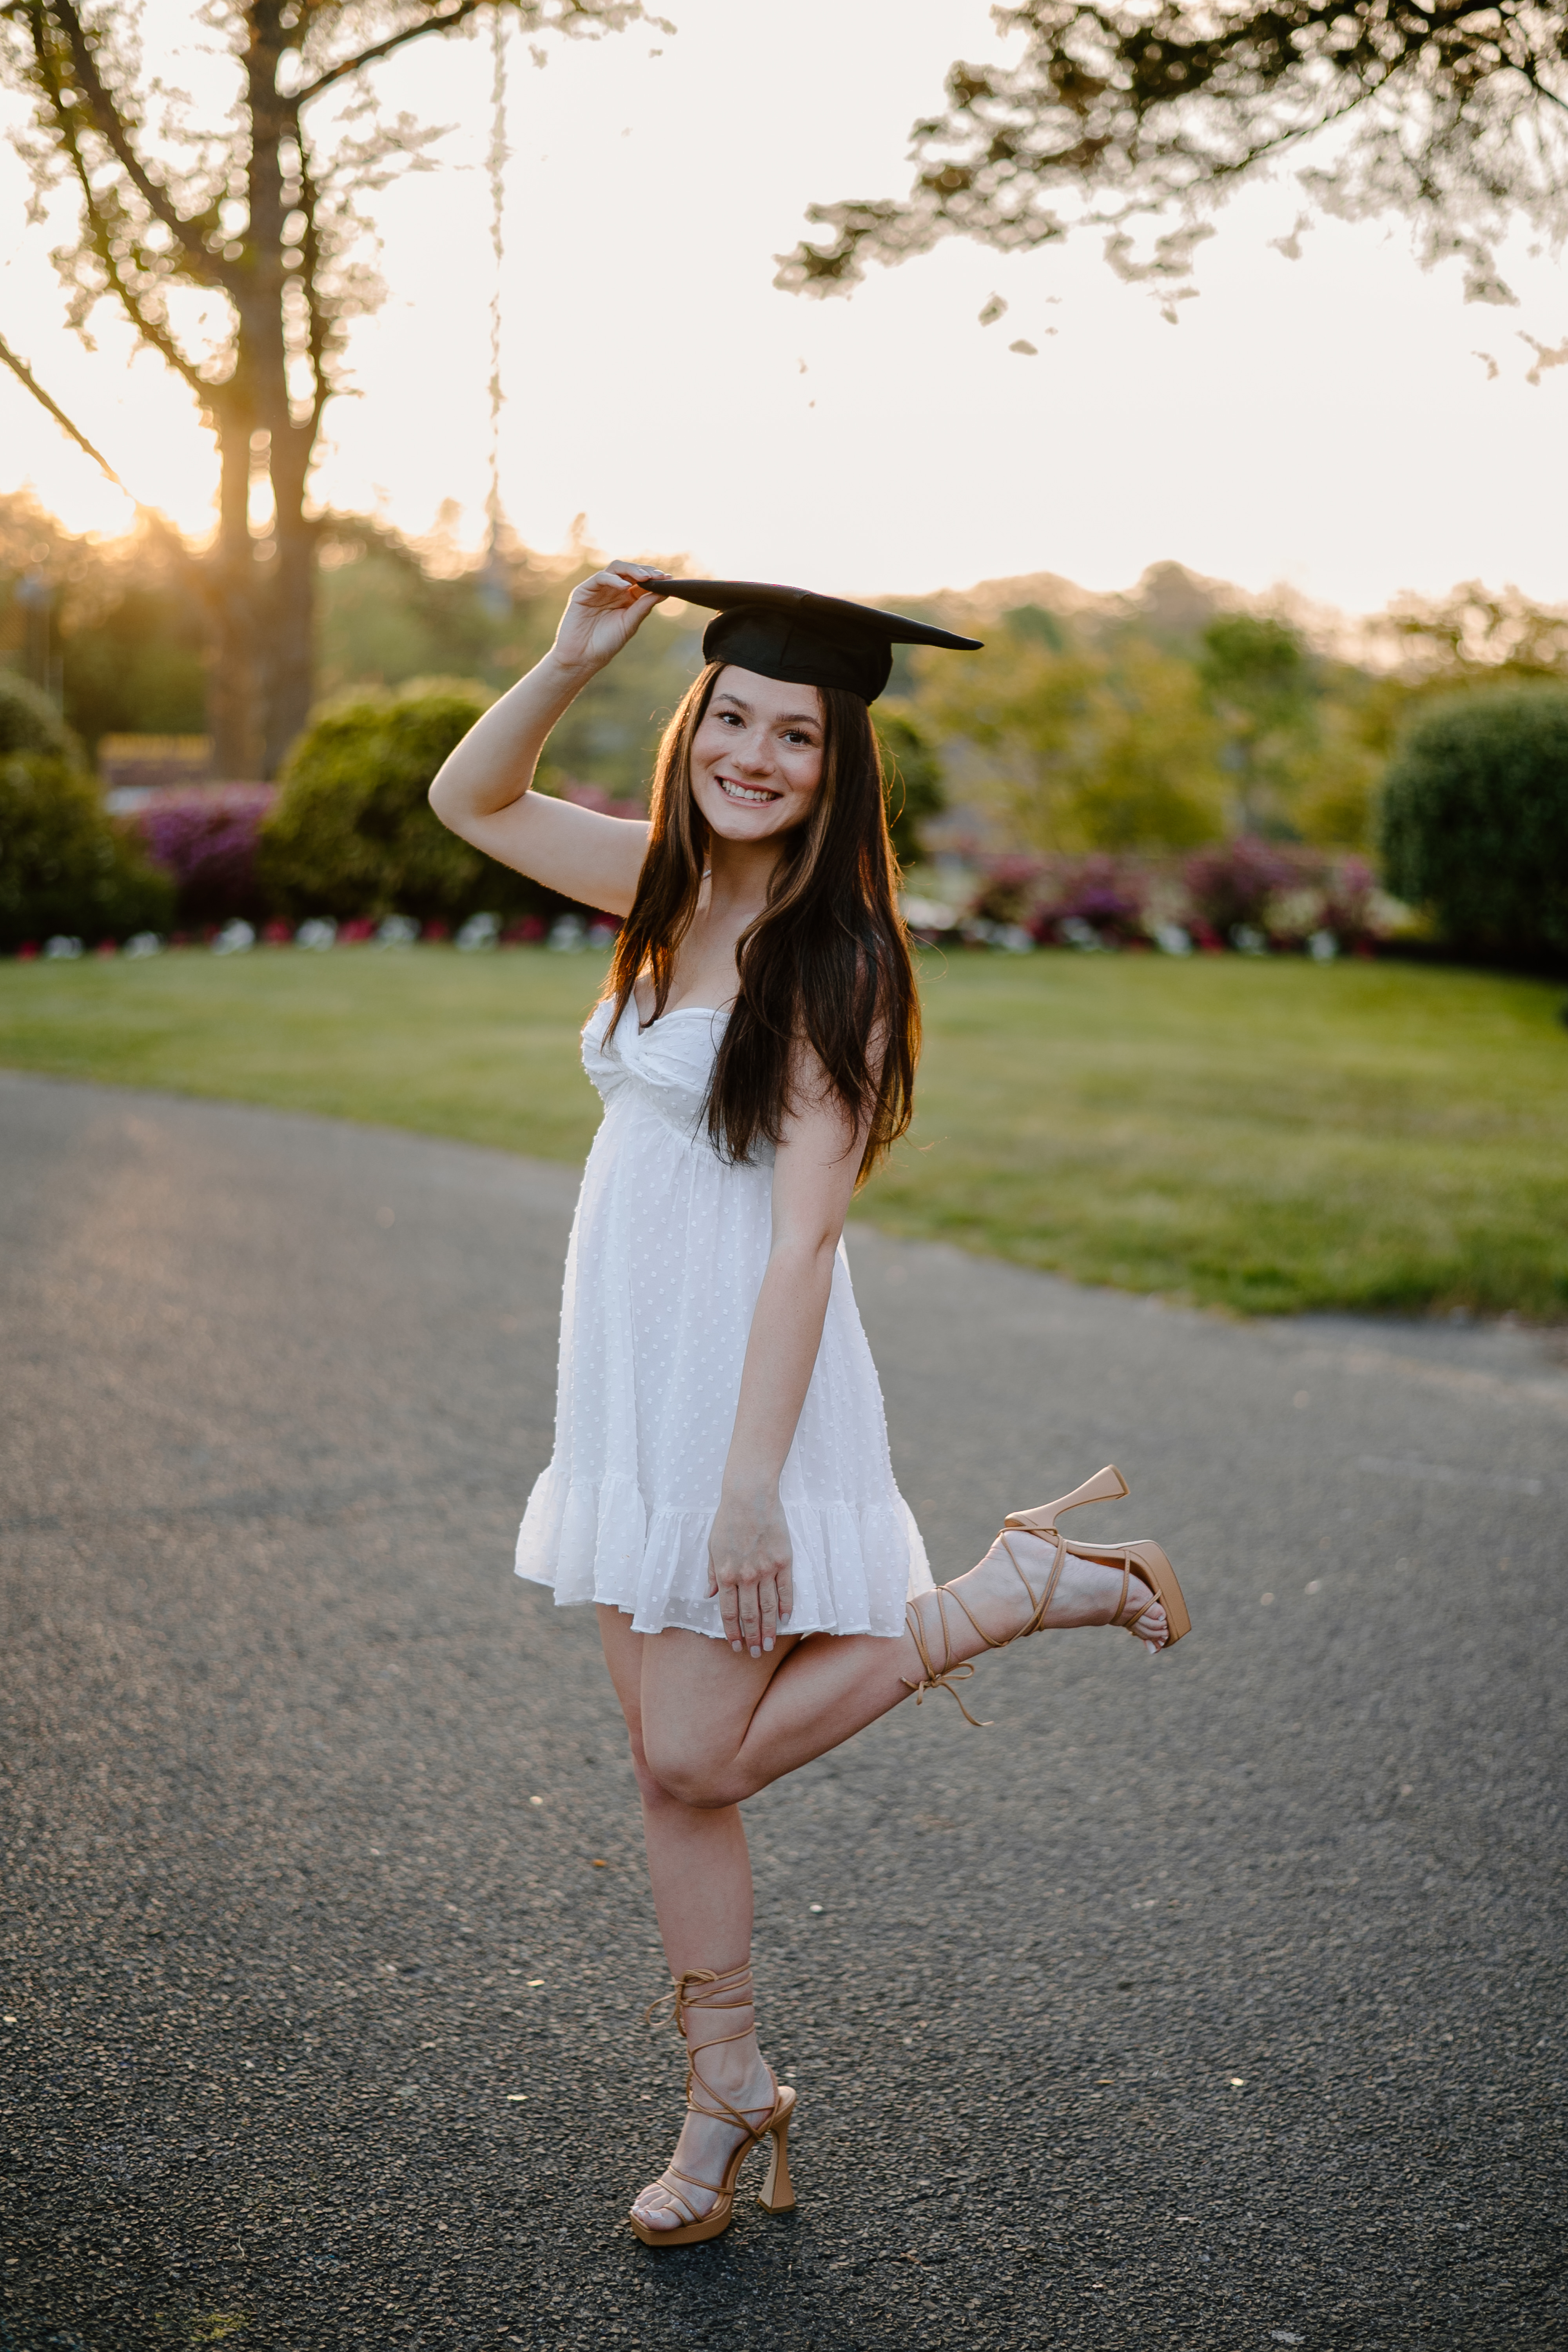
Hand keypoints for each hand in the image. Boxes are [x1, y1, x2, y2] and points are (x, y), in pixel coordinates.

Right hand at [550, 562, 665, 674]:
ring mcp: (598, 589)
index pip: (642, 581)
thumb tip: (665, 591)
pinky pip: (600, 578)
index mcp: (626, 598)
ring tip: (644, 578)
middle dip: (645, 571)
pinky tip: (624, 586)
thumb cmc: (606, 643)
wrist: (582, 657)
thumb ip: (644, 606)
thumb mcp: (630, 624)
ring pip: (616, 569)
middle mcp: (613, 590)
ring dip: (631, 570)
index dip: (655, 578)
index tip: (669, 578)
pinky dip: (613, 579)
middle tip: (658, 576)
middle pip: (630, 571)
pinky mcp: (584, 591)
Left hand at [707, 1486, 794, 1657]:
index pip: (729, 1612)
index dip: (732, 1632)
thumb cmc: (728, 1519)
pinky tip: (786, 1620)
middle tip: (755, 1654)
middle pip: (749, 1615)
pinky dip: (786, 1606)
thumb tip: (710, 1595)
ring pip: (768, 1607)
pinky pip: (786, 1590)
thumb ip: (712, 1573)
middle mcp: (746, 1576)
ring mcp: (766, 1570)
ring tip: (769, 1646)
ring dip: (769, 1629)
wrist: (750, 1496)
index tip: (735, 1646)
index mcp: (726, 1574)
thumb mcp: (712, 1546)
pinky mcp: (784, 1561)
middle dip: (751, 1637)